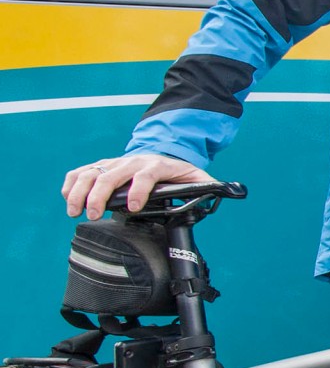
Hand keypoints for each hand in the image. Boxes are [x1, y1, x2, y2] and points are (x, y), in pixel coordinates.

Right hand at [63, 154, 210, 219]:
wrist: (163, 152)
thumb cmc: (177, 171)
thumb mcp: (197, 176)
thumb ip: (209, 186)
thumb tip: (222, 193)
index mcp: (156, 166)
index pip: (145, 176)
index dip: (139, 191)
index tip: (133, 208)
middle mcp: (133, 161)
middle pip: (111, 175)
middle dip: (100, 196)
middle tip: (94, 215)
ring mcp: (115, 162)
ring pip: (92, 172)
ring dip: (80, 191)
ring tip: (75, 211)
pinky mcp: (103, 165)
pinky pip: (82, 171)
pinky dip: (72, 183)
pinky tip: (68, 197)